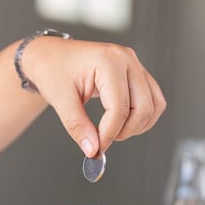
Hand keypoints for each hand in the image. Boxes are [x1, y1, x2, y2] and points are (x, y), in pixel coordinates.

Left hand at [22, 37, 165, 156]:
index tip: (96, 148)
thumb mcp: (60, 99)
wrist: (50, 55)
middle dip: (125, 131)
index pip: (119, 107)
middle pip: (143, 108)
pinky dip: (142, 117)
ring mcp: (134, 65)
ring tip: (112, 131)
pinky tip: (123, 123)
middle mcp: (126, 60)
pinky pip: (152, 99)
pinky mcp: (136, 73)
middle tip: (103, 140)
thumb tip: (92, 149)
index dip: (109, 133)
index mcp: (108, 61)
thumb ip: (77, 126)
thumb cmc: (53, 69)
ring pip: (154, 105)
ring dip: (137, 126)